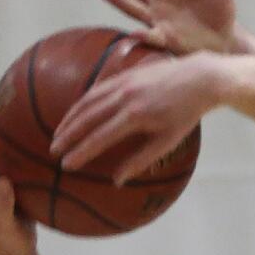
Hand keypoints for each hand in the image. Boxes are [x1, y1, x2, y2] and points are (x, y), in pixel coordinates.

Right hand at [50, 53, 219, 182]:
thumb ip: (141, 159)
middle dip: (68, 135)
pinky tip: (76, 112)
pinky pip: (97, 89)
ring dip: (70, 118)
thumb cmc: (187, 114)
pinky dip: (83, 102)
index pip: (100, 137)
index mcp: (135, 116)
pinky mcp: (125, 74)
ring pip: (88, 101)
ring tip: (58, 133)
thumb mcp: (168, 140)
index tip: (66, 165)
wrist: (200, 78)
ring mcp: (123, 83)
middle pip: (87, 118)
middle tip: (54, 150)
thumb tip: (117, 180)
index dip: (81, 152)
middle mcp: (124, 97)